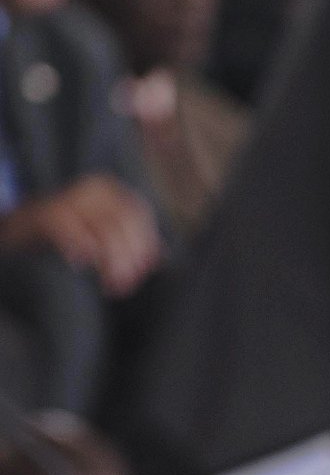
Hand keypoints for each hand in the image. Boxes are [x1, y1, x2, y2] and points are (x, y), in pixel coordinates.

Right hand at [0, 174, 161, 296]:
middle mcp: (93, 189)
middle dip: (128, 259)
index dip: (145, 245)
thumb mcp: (104, 232)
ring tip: (111, 286)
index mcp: (110, 190)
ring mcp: (69, 197)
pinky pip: (71, 230)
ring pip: (104, 231)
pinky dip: (81, 248)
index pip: (138, 216)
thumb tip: (160, 258)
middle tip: (124, 285)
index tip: (143, 271)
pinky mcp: (48, 212)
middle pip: (123, 225)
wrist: (22, 225)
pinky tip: (81, 265)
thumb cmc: (73, 233)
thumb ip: (131, 241)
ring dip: (111, 263)